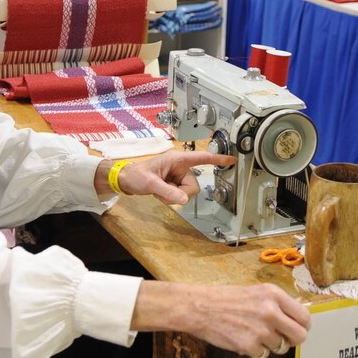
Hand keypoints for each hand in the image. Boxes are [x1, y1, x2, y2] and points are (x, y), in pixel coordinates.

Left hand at [97, 151, 235, 204]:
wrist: (125, 180)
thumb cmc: (136, 175)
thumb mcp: (151, 183)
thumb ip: (168, 191)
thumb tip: (183, 199)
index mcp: (177, 159)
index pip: (201, 158)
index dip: (217, 159)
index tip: (231, 159)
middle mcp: (180, 166)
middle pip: (193, 185)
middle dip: (180, 192)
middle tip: (163, 191)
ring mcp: (177, 176)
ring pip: (187, 192)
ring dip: (173, 196)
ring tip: (159, 192)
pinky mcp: (174, 183)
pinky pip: (180, 195)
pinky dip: (170, 198)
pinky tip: (160, 193)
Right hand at [131, 281, 310, 357]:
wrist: (200, 307)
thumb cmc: (225, 298)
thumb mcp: (256, 292)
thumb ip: (277, 303)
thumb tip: (297, 313)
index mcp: (273, 294)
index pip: (304, 316)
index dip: (303, 326)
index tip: (299, 328)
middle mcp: (270, 311)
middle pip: (300, 336)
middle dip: (293, 340)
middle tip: (283, 338)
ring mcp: (261, 329)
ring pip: (280, 347)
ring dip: (269, 344)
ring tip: (253, 332)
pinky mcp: (250, 345)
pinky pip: (263, 354)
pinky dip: (255, 350)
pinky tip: (243, 338)